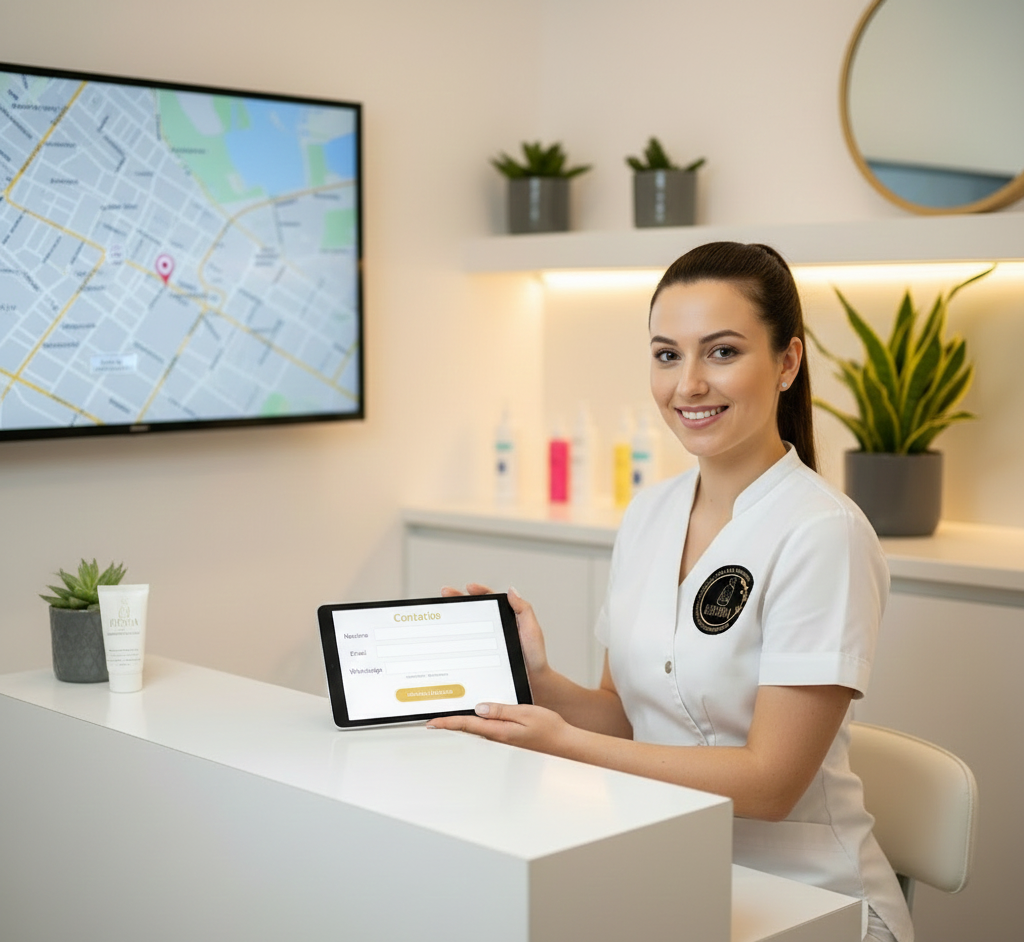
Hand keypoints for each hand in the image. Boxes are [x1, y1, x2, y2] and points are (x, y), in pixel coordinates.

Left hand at [426, 702, 572, 756]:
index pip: (467, 725)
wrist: (565, 745)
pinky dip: (474, 728)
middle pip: (467, 730)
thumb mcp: (525, 713)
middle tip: (430, 722)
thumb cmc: (549, 729)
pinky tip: (472, 723)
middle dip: (449, 726)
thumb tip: (480, 708)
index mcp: (499, 731)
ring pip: (476, 732)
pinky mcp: (508, 740)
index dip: (448, 723)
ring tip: (444, 722)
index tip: (432, 722)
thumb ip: (501, 710)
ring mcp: (502, 741)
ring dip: (460, 727)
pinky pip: (486, 733)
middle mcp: (498, 738)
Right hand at [441, 583, 549, 681]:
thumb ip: (523, 609)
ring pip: (465, 628)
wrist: (533, 685)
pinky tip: (444, 639)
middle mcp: (493, 629)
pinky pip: (464, 648)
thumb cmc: (535, 658)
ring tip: (441, 611)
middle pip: (472, 611)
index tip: (469, 588)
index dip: (478, 592)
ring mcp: (484, 644)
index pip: (490, 601)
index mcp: (505, 619)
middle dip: (457, 600)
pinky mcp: (479, 658)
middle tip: (445, 593)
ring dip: (452, 619)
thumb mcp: (532, 630)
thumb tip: (512, 590)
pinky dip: (453, 643)